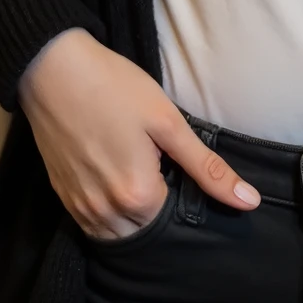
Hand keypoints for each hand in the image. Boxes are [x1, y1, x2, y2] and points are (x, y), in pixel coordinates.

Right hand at [18, 28, 259, 239]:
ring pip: (117, 233)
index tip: (177, 164)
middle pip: (146, 231)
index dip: (184, 194)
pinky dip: (108, 211)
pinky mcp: (61, 196)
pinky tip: (113, 173)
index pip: (175, 222)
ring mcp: (79, 207)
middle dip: (159, 211)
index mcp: (137, 196)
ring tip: (137, 169)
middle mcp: (104, 213)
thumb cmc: (114, 87)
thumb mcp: (168, 122)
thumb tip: (250, 202)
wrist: (53, 68)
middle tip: (158, 166)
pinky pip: (92, 223)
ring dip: (133, 215)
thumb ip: (208, 168)